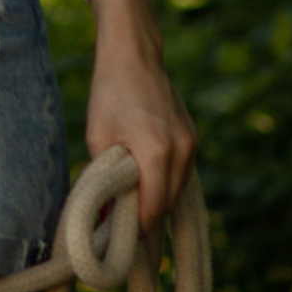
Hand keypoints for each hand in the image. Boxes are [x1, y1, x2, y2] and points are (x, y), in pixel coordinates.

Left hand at [84, 0, 198, 227]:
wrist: (134, 53)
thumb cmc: (109, 92)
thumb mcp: (98, 136)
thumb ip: (104, 177)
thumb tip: (105, 216)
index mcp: (157, 152)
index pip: (154, 207)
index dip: (138, 227)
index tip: (120, 238)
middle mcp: (182, 151)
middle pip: (169, 202)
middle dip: (148, 217)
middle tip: (123, 226)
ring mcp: (192, 143)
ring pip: (178, 189)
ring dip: (158, 199)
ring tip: (131, 204)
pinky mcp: (193, 137)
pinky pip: (181, 172)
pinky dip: (165, 181)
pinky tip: (146, 181)